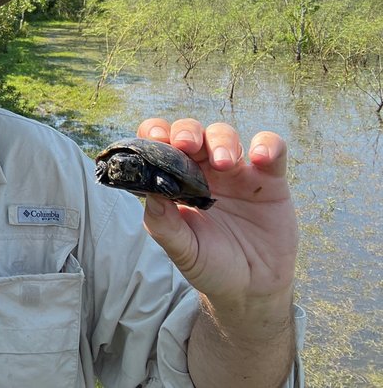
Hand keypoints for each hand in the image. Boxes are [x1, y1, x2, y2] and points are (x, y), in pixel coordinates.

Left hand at [134, 118, 297, 319]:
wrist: (252, 289)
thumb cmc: (210, 265)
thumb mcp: (182, 250)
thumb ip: (163, 223)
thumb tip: (149, 192)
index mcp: (176, 181)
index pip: (160, 145)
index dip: (155, 134)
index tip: (156, 139)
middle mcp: (204, 170)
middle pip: (192, 132)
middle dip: (187, 132)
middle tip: (186, 145)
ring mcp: (237, 172)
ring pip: (225, 135)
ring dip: (221, 141)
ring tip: (223, 163)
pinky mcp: (270, 179)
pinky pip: (272, 149)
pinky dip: (267, 145)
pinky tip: (260, 158)